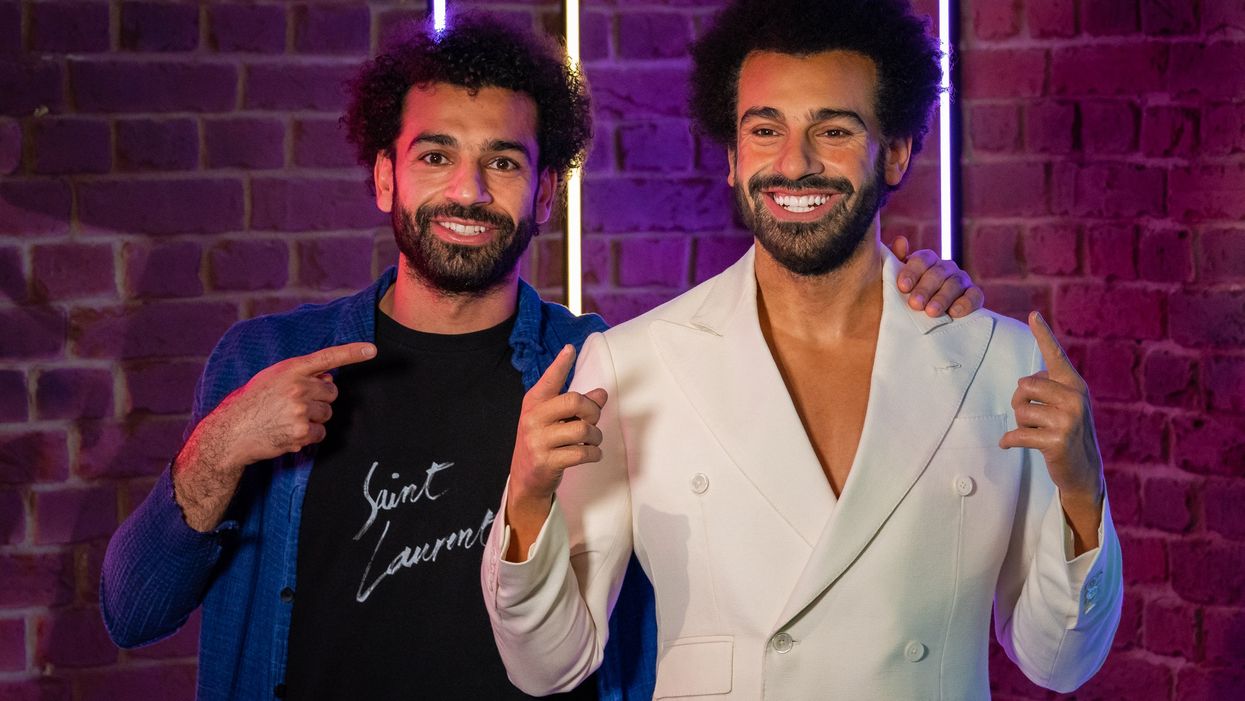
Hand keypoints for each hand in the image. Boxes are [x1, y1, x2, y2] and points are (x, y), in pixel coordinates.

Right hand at [213, 342, 376, 464]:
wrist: (231, 431)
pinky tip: (289, 433)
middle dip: (320, 399)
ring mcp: (300, 410)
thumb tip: (327, 378)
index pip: (327, 357)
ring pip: (328, 414)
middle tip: (296, 405)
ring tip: (288, 419)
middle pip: (332, 392)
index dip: (352, 353)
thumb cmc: (252, 402)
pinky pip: (320, 433)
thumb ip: (300, 375)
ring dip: (314, 419)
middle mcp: (297, 387)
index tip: (372, 350)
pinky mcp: (300, 432)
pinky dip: (309, 436)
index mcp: (290, 369)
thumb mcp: (272, 378)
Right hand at [505, 345, 607, 560]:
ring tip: (592, 441)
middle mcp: (533, 419)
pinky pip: (582, 453)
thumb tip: (602, 393)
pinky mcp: (547, 462)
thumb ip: (577, 406)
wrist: (526, 479)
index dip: (560, 364)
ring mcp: (538, 441)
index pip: (549, 380)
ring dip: (595, 436)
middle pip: (573, 401)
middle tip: (594, 420)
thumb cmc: (544, 443)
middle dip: (592, 410)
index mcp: (533, 403)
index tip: (570, 349)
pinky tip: (591, 454)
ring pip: (582, 429)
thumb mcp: (555, 421)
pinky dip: (594, 454)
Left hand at [890, 235, 983, 317]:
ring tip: (931, 312)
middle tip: (915, 304)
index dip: (912, 272)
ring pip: (955, 283)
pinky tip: (954, 313)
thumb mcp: (895, 281)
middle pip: (938, 273)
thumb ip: (894, 261)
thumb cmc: (907, 297)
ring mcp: (961, 280)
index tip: (903, 287)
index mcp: (927, 261)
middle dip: (925, 289)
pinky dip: (966, 303)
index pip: (922, 260)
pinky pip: (974, 296)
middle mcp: (945, 267)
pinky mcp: (973, 296)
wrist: (921, 320)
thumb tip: (900, 241)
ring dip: (943, 298)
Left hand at [999, 312, 1104, 553]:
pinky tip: (1011, 445)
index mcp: (1075, 385)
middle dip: (1019, 403)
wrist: (1084, 471)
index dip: (1043, 334)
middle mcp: (1075, 397)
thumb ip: (1049, 389)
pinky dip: (1009, 441)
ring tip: (1037, 433)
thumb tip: (1024, 386)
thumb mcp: (1065, 406)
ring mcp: (1068, 419)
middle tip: (1032, 418)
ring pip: (1019, 411)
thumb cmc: (1066, 432)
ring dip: (1020, 424)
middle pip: (1023, 386)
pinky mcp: (1057, 441)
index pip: (1055, 355)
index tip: (1032, 315)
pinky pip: (1017, 435)